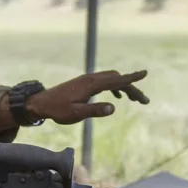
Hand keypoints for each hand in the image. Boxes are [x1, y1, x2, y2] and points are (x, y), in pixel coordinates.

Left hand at [26, 69, 148, 124]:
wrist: (41, 102)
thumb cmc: (57, 110)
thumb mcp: (76, 114)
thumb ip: (94, 110)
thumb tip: (113, 108)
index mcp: (91, 85)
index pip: (116, 80)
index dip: (132, 78)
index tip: (145, 73)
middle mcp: (91, 79)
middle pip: (117, 79)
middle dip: (132, 88)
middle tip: (144, 101)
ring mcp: (88, 80)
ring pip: (112, 79)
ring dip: (124, 88)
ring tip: (135, 100)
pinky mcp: (85, 83)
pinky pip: (105, 81)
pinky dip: (114, 87)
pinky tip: (117, 97)